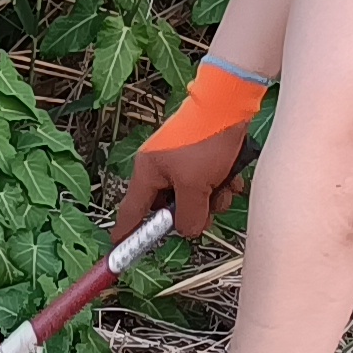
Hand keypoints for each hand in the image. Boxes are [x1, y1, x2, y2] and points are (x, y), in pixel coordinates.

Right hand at [113, 57, 269, 241]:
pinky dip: (222, 184)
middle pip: (170, 208)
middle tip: (207, 207)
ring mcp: (182, 162)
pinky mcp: (201, 157)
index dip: (127, 232)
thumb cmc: (205, 139)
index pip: (132, 211)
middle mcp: (161, 168)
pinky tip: (232, 175)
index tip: (120, 248)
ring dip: (214, 198)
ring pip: (195, 198)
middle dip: (193, 212)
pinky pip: (209, 184)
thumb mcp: (195, 186)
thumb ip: (188, 216)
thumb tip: (187, 231)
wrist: (229, 103)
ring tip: (224, 184)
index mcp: (147, 172)